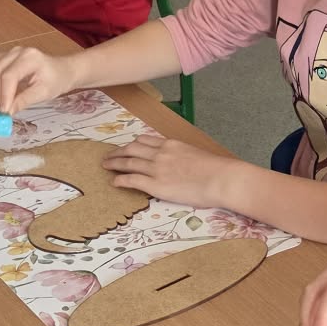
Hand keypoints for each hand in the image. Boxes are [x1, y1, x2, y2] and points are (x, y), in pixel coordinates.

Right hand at [0, 42, 79, 114]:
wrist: (61, 70)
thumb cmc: (56, 80)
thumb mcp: (44, 93)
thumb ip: (23, 101)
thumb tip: (5, 113)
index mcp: (30, 57)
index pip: (9, 76)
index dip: (3, 95)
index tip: (2, 113)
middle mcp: (16, 52)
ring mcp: (7, 52)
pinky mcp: (1, 56)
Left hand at [103, 134, 233, 208]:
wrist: (220, 178)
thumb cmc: (216, 169)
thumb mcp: (197, 155)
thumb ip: (184, 156)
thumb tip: (183, 163)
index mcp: (171, 144)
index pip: (145, 140)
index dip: (132, 144)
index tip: (126, 147)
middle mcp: (160, 153)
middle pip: (132, 148)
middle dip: (118, 151)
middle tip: (109, 156)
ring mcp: (156, 169)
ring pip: (128, 162)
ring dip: (114, 163)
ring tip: (106, 166)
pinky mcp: (155, 185)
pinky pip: (131, 180)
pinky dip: (120, 179)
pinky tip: (114, 182)